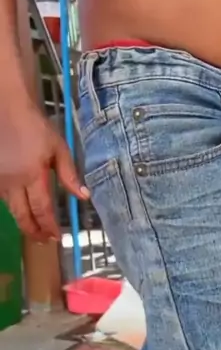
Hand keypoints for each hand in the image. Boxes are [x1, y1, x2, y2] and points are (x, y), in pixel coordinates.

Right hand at [0, 106, 88, 241]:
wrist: (7, 109)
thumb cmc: (36, 127)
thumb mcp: (59, 149)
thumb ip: (70, 175)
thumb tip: (84, 196)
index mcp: (32, 175)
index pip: (42, 209)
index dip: (49, 226)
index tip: (56, 237)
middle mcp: (12, 181)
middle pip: (22, 216)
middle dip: (34, 231)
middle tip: (44, 240)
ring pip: (10, 209)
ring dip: (23, 220)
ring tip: (36, 227)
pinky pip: (2, 197)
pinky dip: (14, 205)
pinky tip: (22, 207)